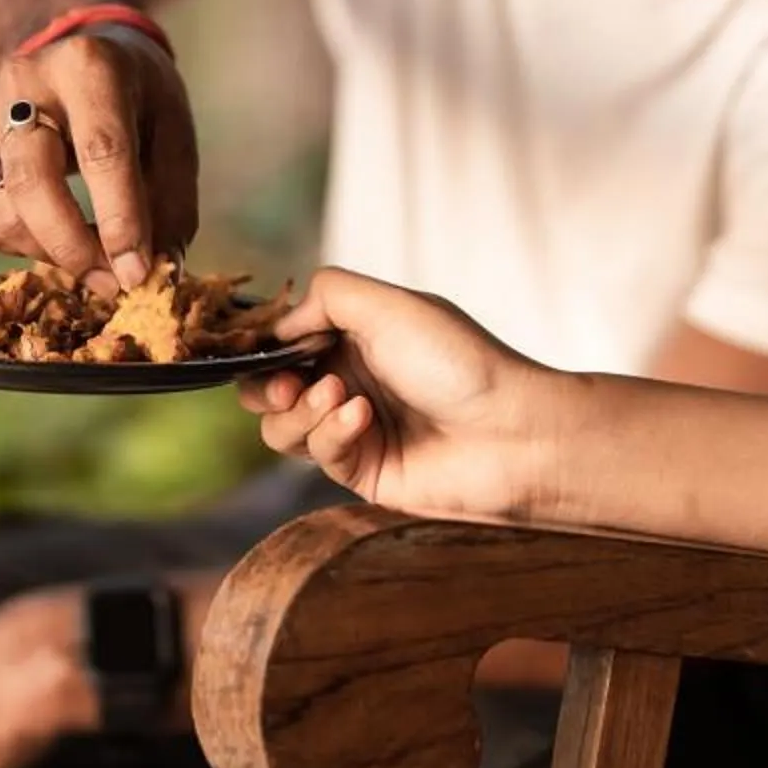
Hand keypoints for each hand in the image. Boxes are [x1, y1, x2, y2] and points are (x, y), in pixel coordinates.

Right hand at [0, 25, 198, 286]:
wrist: (77, 57)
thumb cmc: (137, 99)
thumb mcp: (173, 133)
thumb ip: (170, 202)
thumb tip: (159, 274)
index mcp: (89, 67)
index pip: (102, 150)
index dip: (120, 219)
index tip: (137, 272)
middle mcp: (25, 82)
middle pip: (32, 181)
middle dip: (73, 247)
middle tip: (111, 283)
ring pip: (2, 209)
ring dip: (51, 253)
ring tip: (95, 262)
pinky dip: (24, 245)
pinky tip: (59, 239)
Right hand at [236, 269, 562, 520]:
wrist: (510, 434)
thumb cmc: (460, 362)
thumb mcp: (389, 306)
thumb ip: (328, 296)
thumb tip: (281, 324)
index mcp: (356, 336)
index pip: (284, 340)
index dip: (263, 345)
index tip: (257, 346)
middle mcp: (349, 380)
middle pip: (267, 388)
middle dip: (265, 385)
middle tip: (287, 384)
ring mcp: (353, 429)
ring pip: (281, 426)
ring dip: (301, 409)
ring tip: (340, 396)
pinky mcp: (360, 471)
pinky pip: (317, 453)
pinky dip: (332, 433)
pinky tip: (364, 419)